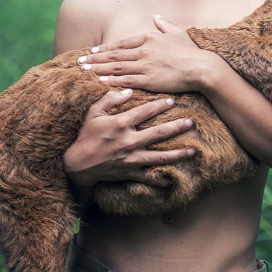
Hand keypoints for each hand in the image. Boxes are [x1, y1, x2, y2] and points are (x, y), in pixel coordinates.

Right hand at [63, 88, 195, 188]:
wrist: (78, 165)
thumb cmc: (86, 136)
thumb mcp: (94, 114)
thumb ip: (109, 99)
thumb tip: (128, 91)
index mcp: (120, 124)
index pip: (145, 112)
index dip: (159, 105)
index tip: (172, 101)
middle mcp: (129, 142)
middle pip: (158, 133)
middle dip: (176, 127)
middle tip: (191, 123)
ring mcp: (131, 159)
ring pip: (159, 157)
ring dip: (177, 154)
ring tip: (192, 151)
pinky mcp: (129, 173)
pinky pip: (148, 178)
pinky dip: (160, 179)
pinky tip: (173, 179)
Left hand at [76, 15, 219, 93]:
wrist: (202, 67)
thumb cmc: (191, 51)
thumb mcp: (178, 33)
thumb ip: (164, 24)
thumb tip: (156, 16)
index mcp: (149, 38)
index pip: (121, 43)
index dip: (105, 48)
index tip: (92, 51)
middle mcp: (144, 51)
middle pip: (113, 55)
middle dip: (94, 58)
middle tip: (79, 62)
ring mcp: (145, 65)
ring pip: (116, 67)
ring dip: (98, 69)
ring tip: (83, 71)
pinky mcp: (149, 80)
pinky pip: (125, 80)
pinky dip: (111, 80)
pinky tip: (99, 81)